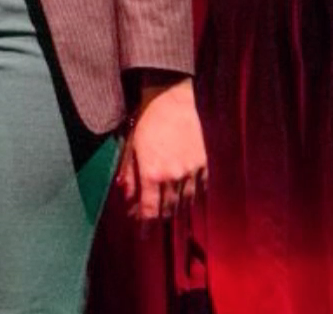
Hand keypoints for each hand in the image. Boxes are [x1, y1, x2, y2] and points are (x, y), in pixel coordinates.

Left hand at [118, 75, 207, 221]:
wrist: (176, 98)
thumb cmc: (149, 118)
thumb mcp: (132, 144)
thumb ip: (129, 173)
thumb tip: (126, 196)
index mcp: (151, 172)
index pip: (148, 208)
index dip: (145, 224)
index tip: (142, 234)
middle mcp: (173, 176)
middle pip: (168, 209)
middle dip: (160, 218)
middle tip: (153, 224)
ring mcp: (192, 172)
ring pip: (186, 202)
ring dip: (176, 209)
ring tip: (168, 212)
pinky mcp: (206, 165)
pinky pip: (201, 189)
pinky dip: (193, 196)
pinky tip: (187, 198)